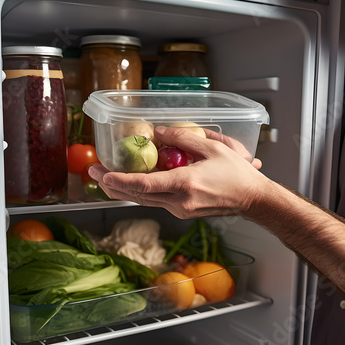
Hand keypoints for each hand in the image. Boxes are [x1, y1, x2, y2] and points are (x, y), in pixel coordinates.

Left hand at [88, 126, 269, 218]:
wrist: (251, 199)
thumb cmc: (237, 173)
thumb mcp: (213, 147)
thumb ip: (183, 138)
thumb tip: (158, 133)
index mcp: (185, 185)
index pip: (144, 185)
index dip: (119, 179)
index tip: (101, 173)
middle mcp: (178, 202)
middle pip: (136, 196)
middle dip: (111, 184)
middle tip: (92, 171)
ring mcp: (179, 210)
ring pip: (142, 200)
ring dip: (121, 190)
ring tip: (103, 177)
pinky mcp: (180, 212)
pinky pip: (154, 201)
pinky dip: (138, 192)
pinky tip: (128, 183)